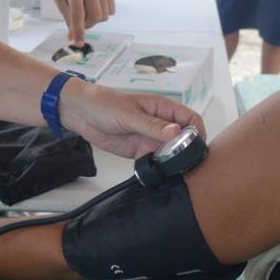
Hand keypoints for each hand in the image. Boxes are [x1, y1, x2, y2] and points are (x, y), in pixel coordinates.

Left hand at [35, 0, 115, 45]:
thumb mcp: (61, 5)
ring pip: (104, 15)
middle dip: (87, 24)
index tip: (78, 43)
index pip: (78, 15)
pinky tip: (93, 5)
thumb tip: (74, 39)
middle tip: (79, 21)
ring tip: (85, 10)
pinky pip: (110, 10)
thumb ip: (69, 21)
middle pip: (96, 17)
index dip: (78, 31)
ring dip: (94, 19)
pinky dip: (102, 12)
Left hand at [61, 82, 204, 158]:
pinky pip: (156, 161)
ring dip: (174, 162)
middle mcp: (161, 124)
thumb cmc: (105, 104)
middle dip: (188, 151)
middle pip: (184, 138)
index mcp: (163, 108)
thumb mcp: (129, 114)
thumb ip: (152, 125)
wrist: (80, 113)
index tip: (196, 148)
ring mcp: (151, 138)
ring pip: (172, 152)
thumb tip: (177, 132)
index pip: (190, 119)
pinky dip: (160, 168)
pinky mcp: (140, 151)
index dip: (198, 132)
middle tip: (185, 165)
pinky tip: (158, 174)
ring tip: (173, 172)